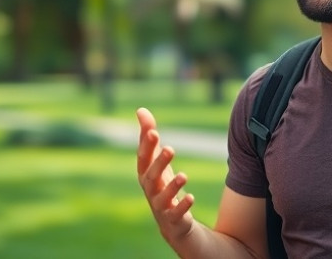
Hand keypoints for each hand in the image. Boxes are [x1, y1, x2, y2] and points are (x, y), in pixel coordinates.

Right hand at [136, 107, 195, 243]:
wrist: (172, 221)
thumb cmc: (162, 184)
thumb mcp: (156, 160)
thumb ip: (148, 136)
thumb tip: (140, 110)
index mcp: (145, 174)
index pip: (143, 158)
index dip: (146, 146)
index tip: (153, 131)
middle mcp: (150, 190)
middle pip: (151, 176)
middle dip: (159, 163)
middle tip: (170, 149)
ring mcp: (160, 205)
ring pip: (162, 197)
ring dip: (172, 186)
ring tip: (184, 175)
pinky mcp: (173, 218)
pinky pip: (175, 213)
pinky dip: (182, 206)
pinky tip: (190, 197)